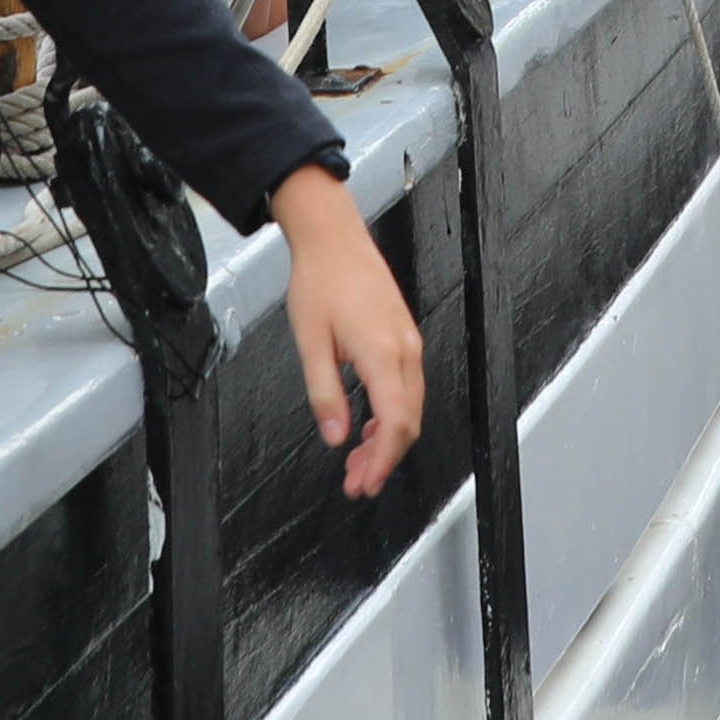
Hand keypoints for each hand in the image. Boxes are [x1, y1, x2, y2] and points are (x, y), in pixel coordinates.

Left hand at [270, 163, 426, 496]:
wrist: (333, 236)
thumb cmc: (320, 280)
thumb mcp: (310, 342)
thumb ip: (324, 394)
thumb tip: (335, 436)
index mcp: (382, 353)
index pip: (396, 423)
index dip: (383, 461)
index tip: (363, 483)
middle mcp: (405, 350)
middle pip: (408, 421)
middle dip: (384, 458)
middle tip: (355, 482)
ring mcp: (408, 342)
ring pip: (410, 406)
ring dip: (387, 438)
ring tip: (357, 460)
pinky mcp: (403, 336)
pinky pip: (406, 386)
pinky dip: (391, 414)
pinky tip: (369, 424)